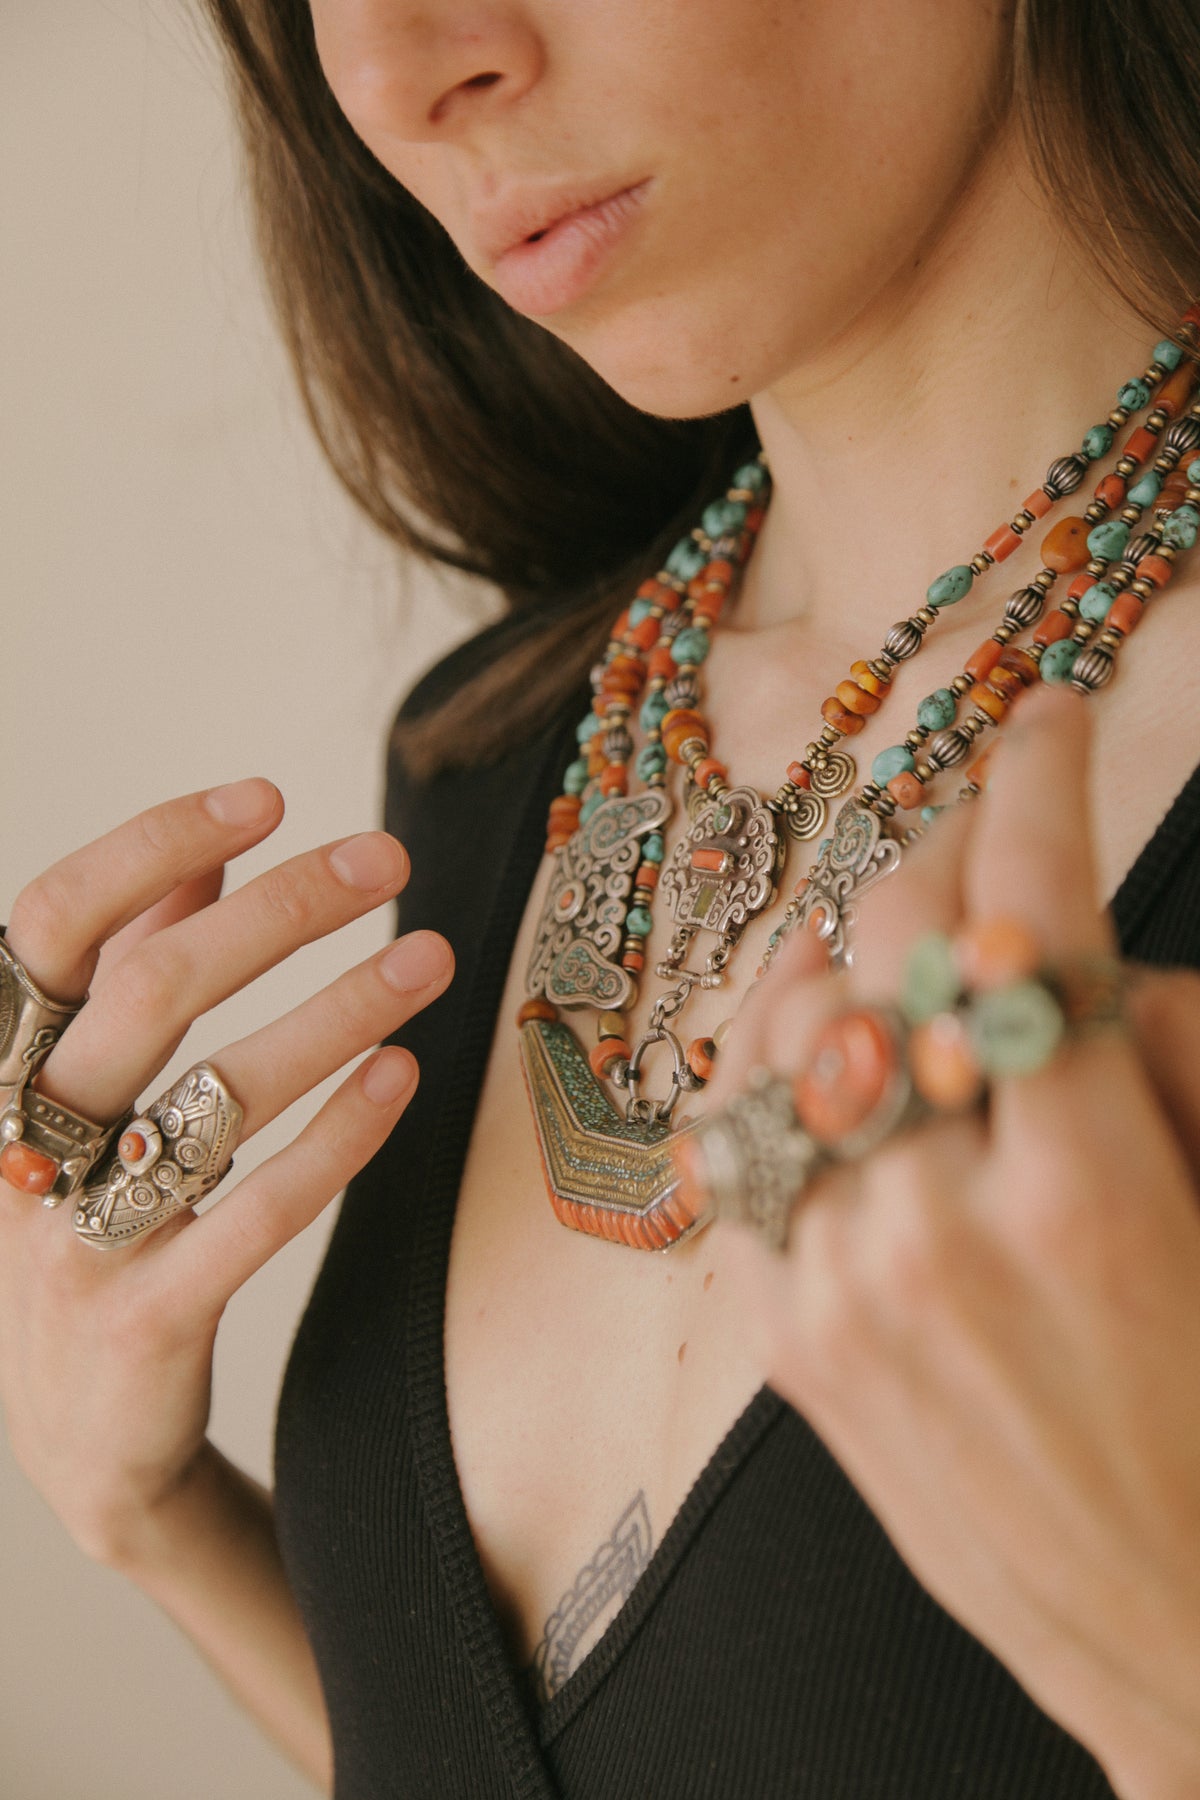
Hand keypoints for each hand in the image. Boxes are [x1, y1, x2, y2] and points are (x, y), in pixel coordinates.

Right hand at [0, 778, 451, 1566]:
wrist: (78, 1434)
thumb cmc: (90, 1227)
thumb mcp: (86, 1100)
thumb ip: (131, 977)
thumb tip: (205, 863)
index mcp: (4, 1065)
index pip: (58, 920)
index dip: (155, 845)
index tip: (266, 796)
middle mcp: (25, 1138)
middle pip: (151, 990)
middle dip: (280, 912)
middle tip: (387, 862)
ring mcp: (76, 1235)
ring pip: (215, 1095)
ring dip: (335, 1012)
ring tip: (432, 958)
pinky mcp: (147, 1317)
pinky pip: (255, 1212)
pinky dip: (336, 1137)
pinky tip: (403, 1075)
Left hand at [709, 691, 1199, 1799]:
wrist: (1176, 1638)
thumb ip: (1165, 1061)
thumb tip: (1077, 962)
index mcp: (1089, 1194)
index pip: (1032, 912)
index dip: (1041, 778)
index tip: (1052, 715)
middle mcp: (938, 1226)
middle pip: (904, 945)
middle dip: (954, 841)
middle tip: (988, 806)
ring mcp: (841, 1285)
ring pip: (798, 1023)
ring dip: (853, 935)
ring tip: (902, 904)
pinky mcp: (787, 1341)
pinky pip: (736, 1142)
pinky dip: (767, 1054)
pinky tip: (810, 1010)